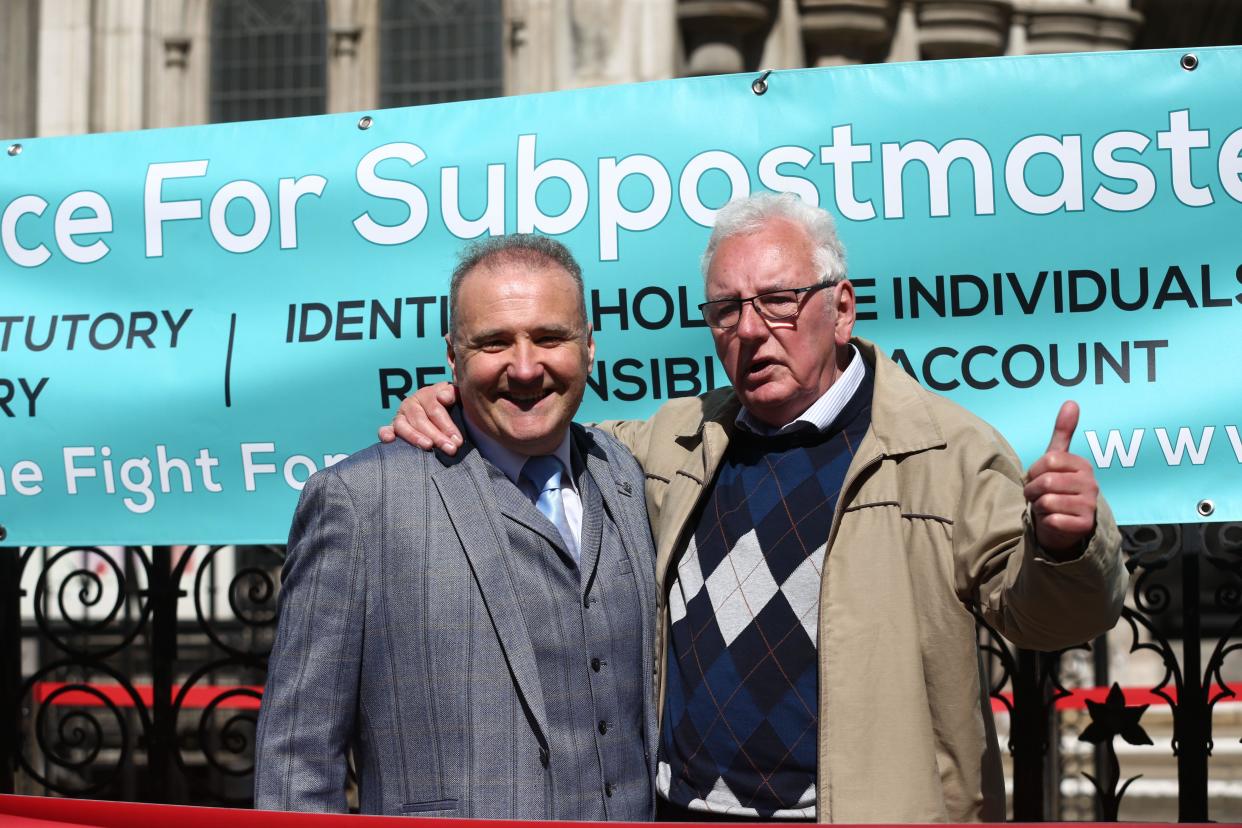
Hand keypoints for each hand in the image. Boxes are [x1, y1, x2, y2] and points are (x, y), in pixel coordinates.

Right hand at [377, 382, 462, 453]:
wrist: (440, 409)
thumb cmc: (450, 405)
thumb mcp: (454, 396)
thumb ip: (452, 393)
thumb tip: (443, 398)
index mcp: (426, 394)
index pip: (435, 409)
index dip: (447, 425)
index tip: (457, 440)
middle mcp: (411, 404)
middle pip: (420, 419)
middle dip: (436, 435)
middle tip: (450, 448)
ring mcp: (400, 415)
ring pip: (403, 425)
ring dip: (414, 437)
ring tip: (428, 446)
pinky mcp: (392, 427)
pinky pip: (385, 429)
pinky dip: (385, 434)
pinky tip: (389, 440)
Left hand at [1023, 401, 1098, 555]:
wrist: (1063, 523)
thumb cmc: (1057, 488)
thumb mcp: (1057, 460)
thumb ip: (1063, 432)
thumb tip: (1071, 402)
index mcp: (1083, 465)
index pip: (1048, 461)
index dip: (1034, 471)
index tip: (1037, 477)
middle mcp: (1091, 484)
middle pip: (1045, 481)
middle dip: (1032, 490)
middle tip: (1036, 495)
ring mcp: (1090, 505)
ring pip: (1047, 501)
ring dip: (1038, 506)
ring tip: (1045, 507)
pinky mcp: (1084, 525)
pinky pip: (1052, 519)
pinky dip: (1046, 521)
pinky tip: (1053, 520)